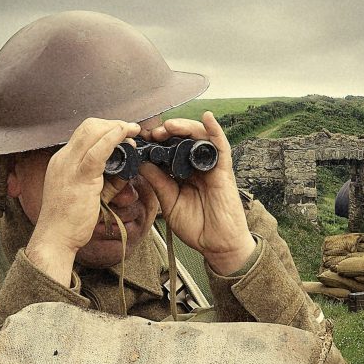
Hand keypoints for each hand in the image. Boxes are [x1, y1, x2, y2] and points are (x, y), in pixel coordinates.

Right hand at [26, 119, 140, 282]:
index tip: (123, 132)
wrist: (55, 238)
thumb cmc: (70, 221)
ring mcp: (69, 166)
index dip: (106, 128)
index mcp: (63, 161)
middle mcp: (63, 159)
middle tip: (132, 129)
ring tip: (133, 131)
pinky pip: (97, 152)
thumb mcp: (88, 194)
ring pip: (92, 132)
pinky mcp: (79, 178)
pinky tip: (125, 136)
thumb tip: (126, 172)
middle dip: (113, 123)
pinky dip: (113, 139)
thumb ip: (105, 181)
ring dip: (116, 128)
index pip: (84, 133)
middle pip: (88, 126)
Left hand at [138, 112, 255, 274]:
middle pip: (183, 139)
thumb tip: (140, 161)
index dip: (155, 142)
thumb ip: (157, 181)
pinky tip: (207, 117)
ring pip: (200, 138)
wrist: (217, 245)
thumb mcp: (169, 202)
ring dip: (185, 128)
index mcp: (182, 174)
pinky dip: (215, 130)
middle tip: (152, 132)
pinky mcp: (224, 170)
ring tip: (169, 126)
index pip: (169, 150)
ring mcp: (211, 167)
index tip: (139, 139)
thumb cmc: (196, 227)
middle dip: (167, 132)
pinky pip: (221, 146)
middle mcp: (197, 167)